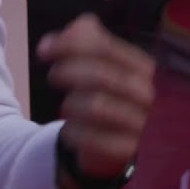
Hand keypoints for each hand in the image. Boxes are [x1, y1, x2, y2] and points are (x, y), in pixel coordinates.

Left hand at [38, 14, 154, 179]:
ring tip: (68, 106)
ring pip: (95, 106)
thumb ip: (80, 39)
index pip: (105, 48)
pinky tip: (71, 129)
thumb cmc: (104, 93)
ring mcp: (139, 123)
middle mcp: (146, 93)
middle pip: (101, 75)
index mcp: (142, 66)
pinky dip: (73, 132)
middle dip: (68, 73)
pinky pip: (91, 138)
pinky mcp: (126, 149)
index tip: (43, 50)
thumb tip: (51, 42)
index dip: (70, 46)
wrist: (116, 141)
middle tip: (53, 77)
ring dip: (71, 105)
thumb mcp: (97, 61)